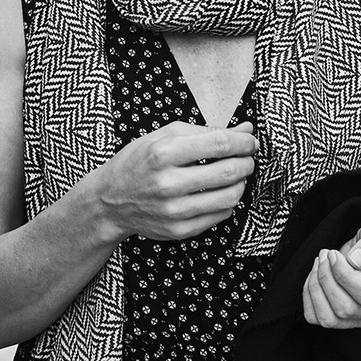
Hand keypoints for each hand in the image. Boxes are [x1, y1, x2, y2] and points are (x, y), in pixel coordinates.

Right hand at [97, 121, 257, 241]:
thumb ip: (205, 131)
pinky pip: (220, 215)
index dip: (243, 142)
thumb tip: (244, 130)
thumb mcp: (164, 135)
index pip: (219, 144)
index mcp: (164, 153)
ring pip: (230, 197)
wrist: (110, 201)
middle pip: (229, 171)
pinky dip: (228, 201)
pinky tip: (219, 191)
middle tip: (247, 156)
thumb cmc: (138, 162)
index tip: (250, 140)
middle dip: (247, 161)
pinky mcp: (180, 230)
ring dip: (241, 182)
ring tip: (236, 173)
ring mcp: (175, 210)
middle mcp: (169, 183)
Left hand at [302, 213, 360, 328]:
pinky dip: (310, 297)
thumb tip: (356, 260)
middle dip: (327, 278)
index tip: (333, 254)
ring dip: (316, 288)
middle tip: (325, 254)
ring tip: (320, 262)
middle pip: (346, 308)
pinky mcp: (345, 318)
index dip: (344, 275)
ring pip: (330, 318)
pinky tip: (315, 275)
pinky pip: (318, 318)